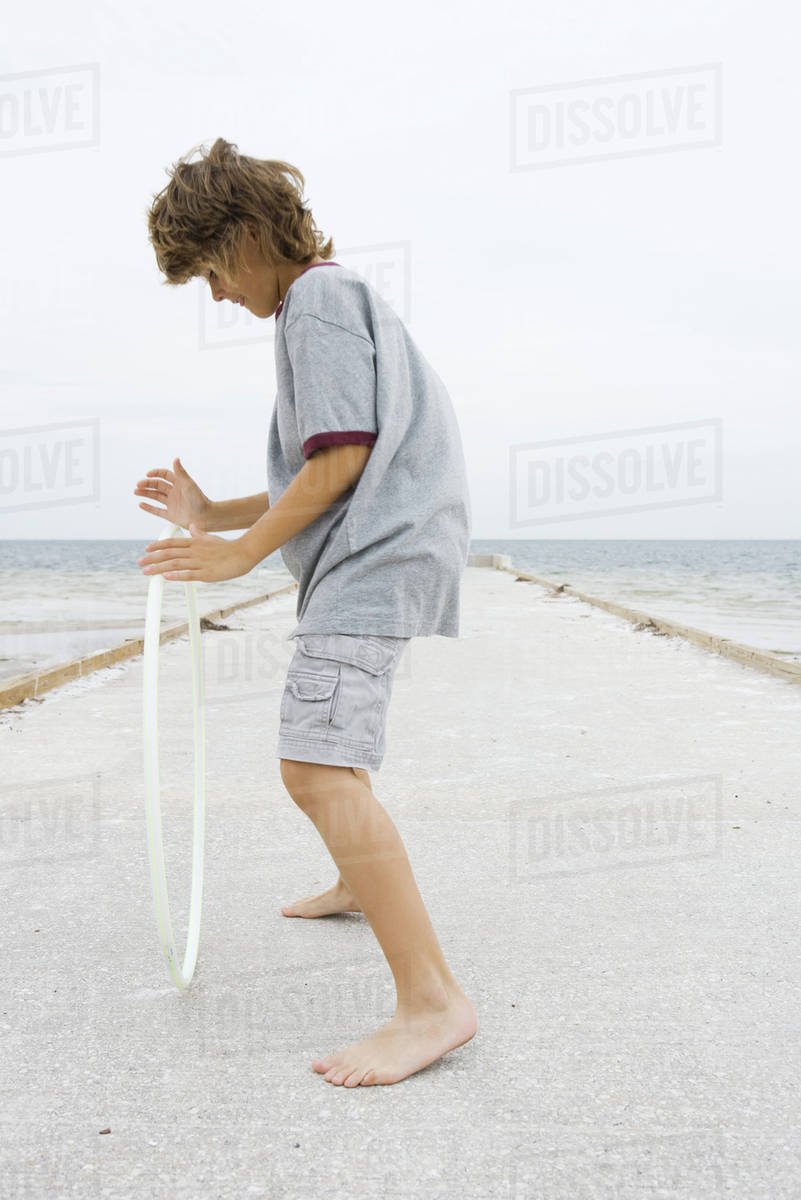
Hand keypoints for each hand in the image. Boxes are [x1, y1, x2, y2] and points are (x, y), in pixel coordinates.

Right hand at [133, 457, 211, 530]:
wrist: (205, 518)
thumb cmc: (199, 500)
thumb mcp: (189, 484)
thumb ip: (181, 472)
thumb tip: (176, 458)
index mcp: (179, 483)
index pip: (164, 475)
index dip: (156, 473)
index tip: (148, 474)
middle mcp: (174, 493)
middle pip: (158, 485)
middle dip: (147, 484)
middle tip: (138, 485)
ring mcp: (172, 504)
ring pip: (155, 497)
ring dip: (145, 493)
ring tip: (136, 492)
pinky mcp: (170, 515)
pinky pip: (157, 511)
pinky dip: (149, 508)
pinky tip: (141, 504)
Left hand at [138, 523, 254, 582]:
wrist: (244, 553)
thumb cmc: (228, 546)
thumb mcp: (211, 537)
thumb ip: (199, 533)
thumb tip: (192, 527)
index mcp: (195, 542)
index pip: (171, 542)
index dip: (157, 545)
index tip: (146, 549)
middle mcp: (194, 551)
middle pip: (169, 553)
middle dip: (152, 558)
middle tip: (139, 563)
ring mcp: (200, 562)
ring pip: (175, 564)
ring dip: (158, 568)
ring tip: (146, 572)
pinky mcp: (207, 573)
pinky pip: (189, 574)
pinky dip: (176, 576)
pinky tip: (166, 577)